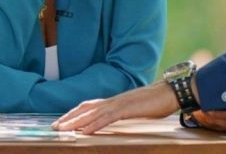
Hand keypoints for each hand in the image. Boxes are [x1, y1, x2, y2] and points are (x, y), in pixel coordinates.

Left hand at [54, 81, 179, 133]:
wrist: (171, 92)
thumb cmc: (158, 101)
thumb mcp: (137, 109)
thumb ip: (126, 113)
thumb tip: (120, 118)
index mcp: (116, 101)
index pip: (90, 106)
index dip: (75, 113)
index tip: (63, 121)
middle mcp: (114, 100)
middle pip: (86, 108)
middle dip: (69, 118)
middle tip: (54, 127)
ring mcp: (119, 103)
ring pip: (92, 113)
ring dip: (75, 122)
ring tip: (62, 130)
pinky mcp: (126, 108)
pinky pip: (106, 118)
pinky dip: (93, 125)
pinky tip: (83, 132)